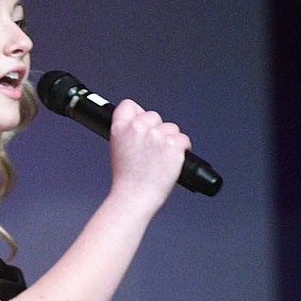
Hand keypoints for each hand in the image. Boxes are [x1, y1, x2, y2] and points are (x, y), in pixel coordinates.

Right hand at [107, 99, 190, 213]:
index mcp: (120, 127)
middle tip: (152, 149)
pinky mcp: (173, 144)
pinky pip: (184, 139)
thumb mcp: (117, 148)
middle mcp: (137, 128)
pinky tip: (172, 160)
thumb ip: (127, 132)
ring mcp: (156, 135)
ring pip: (171, 128)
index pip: (129, 105)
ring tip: (160, 158)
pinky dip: (182, 149)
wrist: (134, 196)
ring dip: (170, 140)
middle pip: (154, 116)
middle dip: (156, 129)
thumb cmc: (127, 178)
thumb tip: (141, 123)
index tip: (141, 124)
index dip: (137, 113)